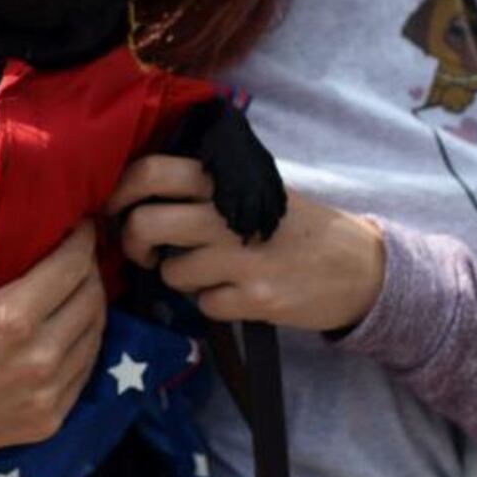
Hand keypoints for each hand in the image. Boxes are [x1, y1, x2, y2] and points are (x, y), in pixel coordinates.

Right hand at [0, 186, 107, 468]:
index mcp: (10, 319)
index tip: (81, 224)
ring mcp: (49, 392)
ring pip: (96, 331)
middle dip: (89, 267)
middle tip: (77, 252)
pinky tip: (68, 325)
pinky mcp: (51, 418)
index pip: (73, 265)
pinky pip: (86, 367)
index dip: (83, 238)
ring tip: (76, 285)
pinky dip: (84, 341)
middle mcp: (39, 357)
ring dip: (91, 303)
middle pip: (92, 295)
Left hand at [107, 155, 384, 331]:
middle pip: (144, 225)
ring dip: (179, 279)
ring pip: (171, 273)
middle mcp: (229, 216)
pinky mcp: (255, 299)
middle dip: (133, 244)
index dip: (119, 193)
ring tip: (208, 272)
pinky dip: (212, 303)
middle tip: (146, 252)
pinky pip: (203, 305)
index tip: (116, 211)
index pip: (151, 172)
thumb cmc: (299, 225)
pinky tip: (237, 292)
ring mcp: (241, 259)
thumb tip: (142, 190)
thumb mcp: (257, 188)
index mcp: (226, 181)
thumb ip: (207, 186)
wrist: (360, 266)